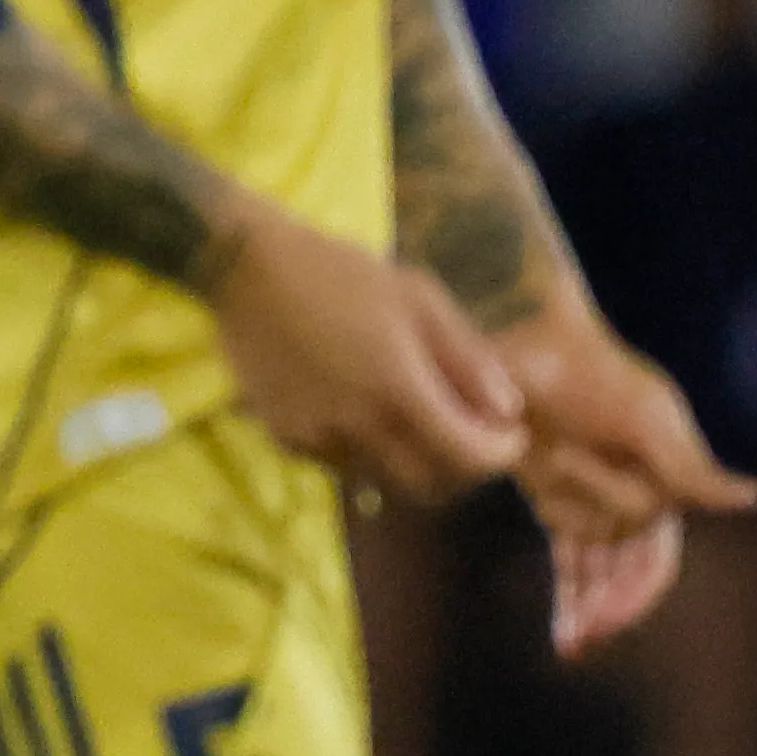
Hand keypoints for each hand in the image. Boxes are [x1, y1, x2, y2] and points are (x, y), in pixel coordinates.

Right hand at [207, 205, 527, 502]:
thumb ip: (468, 359)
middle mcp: (359, 426)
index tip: (510, 432)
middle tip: (469, 434)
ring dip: (412, 462)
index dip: (502, 453)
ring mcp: (317, 437)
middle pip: (430, 484)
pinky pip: (342, 464)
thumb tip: (508, 411)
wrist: (246, 271)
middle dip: (461, 467)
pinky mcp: (285, 437)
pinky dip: (367, 453)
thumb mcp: (420, 299)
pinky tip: (360, 413)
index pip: (469, 456)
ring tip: (414, 423)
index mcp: (399, 389)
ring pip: (384, 480)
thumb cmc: (341, 273)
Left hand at [492, 293, 756, 652]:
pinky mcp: (553, 488)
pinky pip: (569, 552)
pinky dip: (570, 586)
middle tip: (579, 645)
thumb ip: (688, 466)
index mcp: (666, 483)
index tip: (604, 625)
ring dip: (579, 590)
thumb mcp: (645, 417)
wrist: (526, 344)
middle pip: (624, 571)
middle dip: (607, 608)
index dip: (635, 596)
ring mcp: (591, 494)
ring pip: (592, 564)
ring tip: (568, 636)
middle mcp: (635, 493)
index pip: (655, 559)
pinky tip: (567, 623)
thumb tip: (749, 500)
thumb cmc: (593, 374)